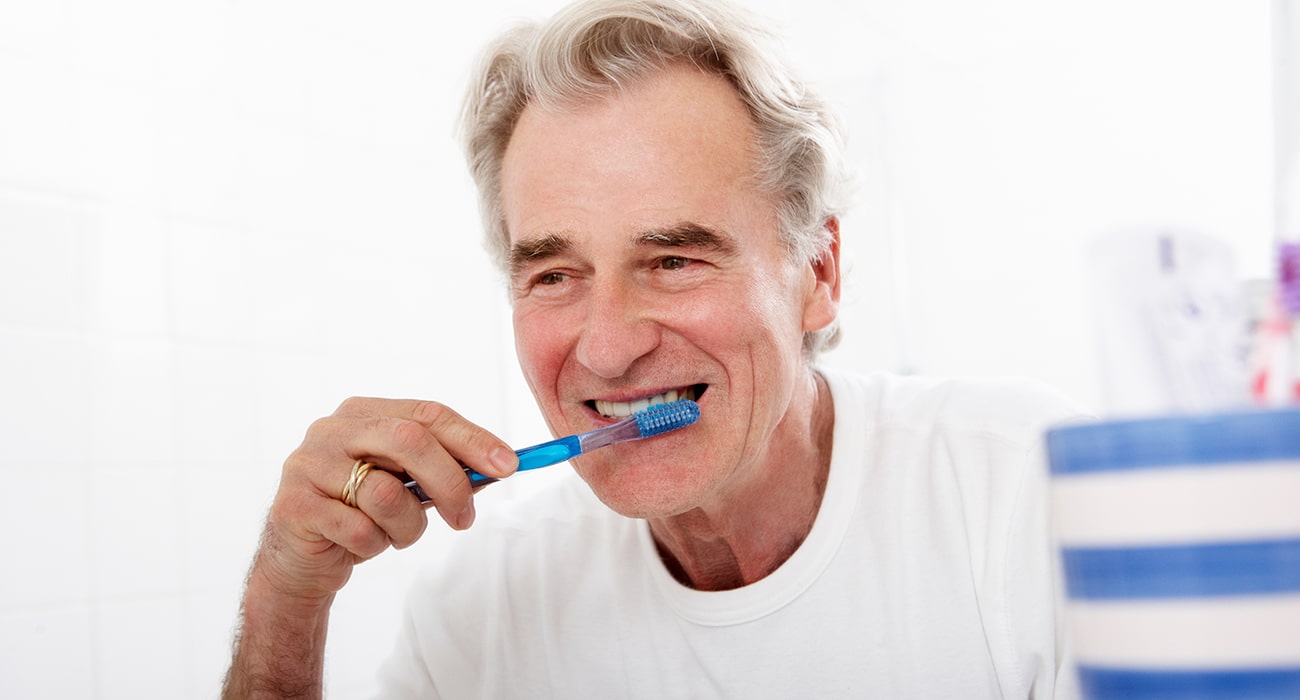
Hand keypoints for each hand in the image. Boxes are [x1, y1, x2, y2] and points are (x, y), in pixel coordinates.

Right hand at [254, 397, 518, 599]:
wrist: (301, 562)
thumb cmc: (362, 515)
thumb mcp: (406, 486)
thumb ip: (445, 470)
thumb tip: (501, 464)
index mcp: (363, 413)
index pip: (427, 414)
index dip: (472, 438)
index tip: (509, 465)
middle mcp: (332, 429)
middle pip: (409, 440)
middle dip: (449, 482)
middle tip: (464, 519)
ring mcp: (307, 465)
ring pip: (386, 494)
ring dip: (406, 527)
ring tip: (394, 535)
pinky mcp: (293, 506)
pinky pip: (359, 530)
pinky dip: (373, 546)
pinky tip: (359, 546)